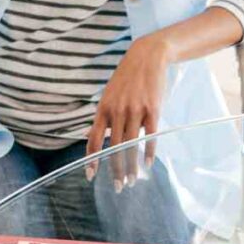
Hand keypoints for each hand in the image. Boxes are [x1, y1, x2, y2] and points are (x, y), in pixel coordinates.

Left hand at [85, 34, 171, 190]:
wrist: (147, 57)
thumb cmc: (127, 78)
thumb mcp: (110, 94)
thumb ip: (106, 115)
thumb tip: (101, 137)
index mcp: (103, 108)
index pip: (93, 139)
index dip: (92, 159)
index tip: (90, 175)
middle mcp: (117, 111)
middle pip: (113, 147)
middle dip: (114, 170)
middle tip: (117, 187)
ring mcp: (135, 110)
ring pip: (131, 145)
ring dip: (131, 166)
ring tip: (131, 181)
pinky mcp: (152, 109)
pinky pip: (149, 136)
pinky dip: (148, 152)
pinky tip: (148, 164)